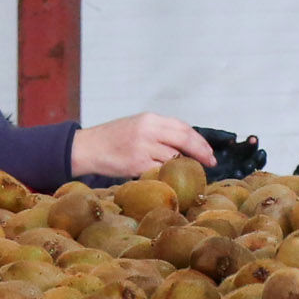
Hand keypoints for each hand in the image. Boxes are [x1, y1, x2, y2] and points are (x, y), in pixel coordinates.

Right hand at [71, 113, 212, 179]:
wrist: (87, 147)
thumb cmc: (113, 138)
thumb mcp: (137, 125)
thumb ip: (159, 132)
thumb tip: (185, 145)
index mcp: (150, 118)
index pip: (183, 127)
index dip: (199, 141)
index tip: (209, 152)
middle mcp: (148, 130)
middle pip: (184, 140)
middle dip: (200, 152)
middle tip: (210, 163)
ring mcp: (142, 148)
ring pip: (174, 158)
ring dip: (184, 167)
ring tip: (188, 173)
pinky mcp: (136, 164)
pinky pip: (160, 171)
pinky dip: (169, 176)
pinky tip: (172, 179)